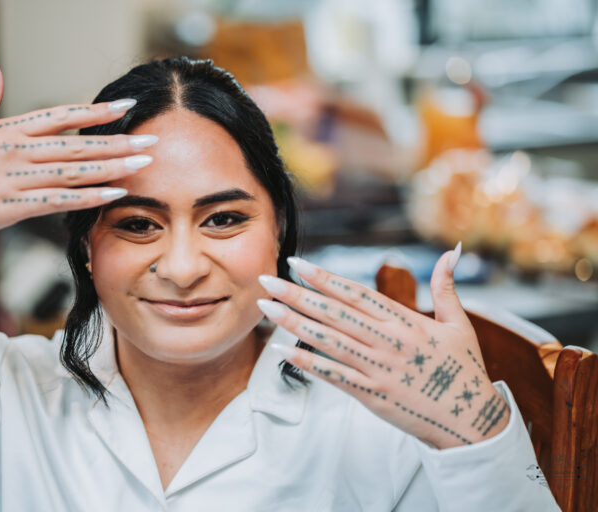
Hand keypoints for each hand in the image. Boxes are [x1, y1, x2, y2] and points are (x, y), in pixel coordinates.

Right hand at [0, 57, 156, 245]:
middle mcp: (15, 150)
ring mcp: (15, 177)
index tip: (126, 108)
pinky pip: (58, 200)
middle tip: (152, 140)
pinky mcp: (12, 205)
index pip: (61, 115)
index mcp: (7, 129)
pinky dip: (88, 197)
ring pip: (73, 170)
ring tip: (142, 163)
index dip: (96, 112)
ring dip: (112, 167)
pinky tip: (114, 194)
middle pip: (76, 143)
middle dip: (117, 141)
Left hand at [257, 245, 510, 448]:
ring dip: (294, 323)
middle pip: (335, 313)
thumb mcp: (460, 324)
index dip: (325, 278)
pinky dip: (307, 363)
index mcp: (406, 320)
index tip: (297, 264)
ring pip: (329, 341)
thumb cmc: (464, 370)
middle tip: (266, 281)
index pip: (356, 293)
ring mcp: (378, 368)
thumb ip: (447, 287)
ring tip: (266, 309)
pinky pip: (334, 375)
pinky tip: (281, 352)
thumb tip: (451, 252)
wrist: (472, 421)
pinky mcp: (372, 394)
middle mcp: (389, 341)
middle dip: (297, 295)